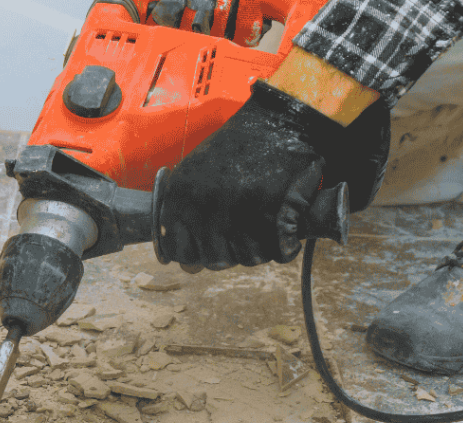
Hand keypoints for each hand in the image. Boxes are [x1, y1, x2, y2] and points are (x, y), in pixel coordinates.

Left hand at [156, 82, 386, 270]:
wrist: (281, 118)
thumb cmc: (241, 145)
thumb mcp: (197, 171)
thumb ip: (188, 211)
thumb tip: (188, 264)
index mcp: (181, 194)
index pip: (176, 249)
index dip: (193, 256)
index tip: (205, 252)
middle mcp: (204, 205)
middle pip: (213, 259)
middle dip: (230, 254)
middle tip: (244, 235)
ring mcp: (237, 210)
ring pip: (247, 258)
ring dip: (259, 249)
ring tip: (266, 225)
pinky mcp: (271, 212)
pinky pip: (277, 251)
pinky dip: (285, 245)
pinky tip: (284, 229)